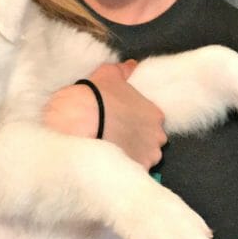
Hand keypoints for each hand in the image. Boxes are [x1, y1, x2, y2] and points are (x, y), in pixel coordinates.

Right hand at [43, 60, 166, 169]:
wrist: (80, 120)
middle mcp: (157, 137)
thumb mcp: (109, 75)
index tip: (124, 124)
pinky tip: (110, 165)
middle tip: (117, 138)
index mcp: (155, 114)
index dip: (138, 124)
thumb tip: (131, 65)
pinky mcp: (135, 171)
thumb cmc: (96, 96)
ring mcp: (148, 156)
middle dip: (138, 142)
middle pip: (152, 142)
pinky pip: (132, 173)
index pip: (154, 122)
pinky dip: (124, 171)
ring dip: (132, 157)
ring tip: (112, 153)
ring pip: (144, 159)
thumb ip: (124, 71)